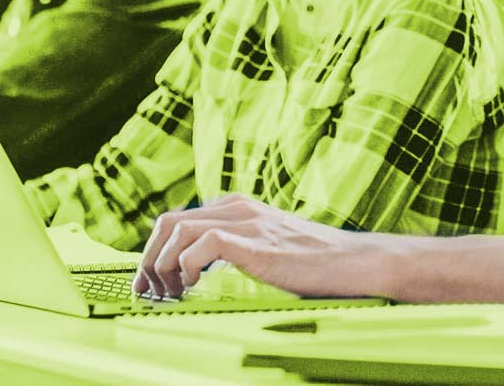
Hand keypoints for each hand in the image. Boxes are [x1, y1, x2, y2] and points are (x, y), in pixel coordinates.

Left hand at [132, 194, 395, 299]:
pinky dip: (185, 268)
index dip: (155, 254)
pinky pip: (200, 245)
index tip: (153, 288)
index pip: (176, 220)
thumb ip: (238, 249)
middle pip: (167, 222)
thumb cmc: (314, 264)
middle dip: (150, 260)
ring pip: (176, 230)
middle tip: (154, 295)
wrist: (353, 262)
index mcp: (238, 207)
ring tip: (173, 296)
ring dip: (162, 266)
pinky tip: (194, 288)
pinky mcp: (254, 243)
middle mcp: (238, 208)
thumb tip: (200, 275)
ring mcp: (247, 222)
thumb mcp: (268, 248)